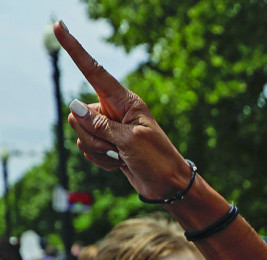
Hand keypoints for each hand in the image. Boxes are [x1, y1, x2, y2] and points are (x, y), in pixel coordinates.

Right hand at [51, 22, 191, 199]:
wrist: (168, 186)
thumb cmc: (157, 160)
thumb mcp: (130, 140)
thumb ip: (100, 124)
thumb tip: (74, 107)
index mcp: (125, 101)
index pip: (94, 72)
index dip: (75, 50)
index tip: (59, 27)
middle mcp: (114, 111)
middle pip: (78, 114)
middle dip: (90, 134)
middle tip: (116, 146)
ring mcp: (108, 128)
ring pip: (80, 133)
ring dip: (97, 150)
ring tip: (121, 156)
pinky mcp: (106, 144)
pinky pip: (86, 149)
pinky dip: (100, 160)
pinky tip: (119, 163)